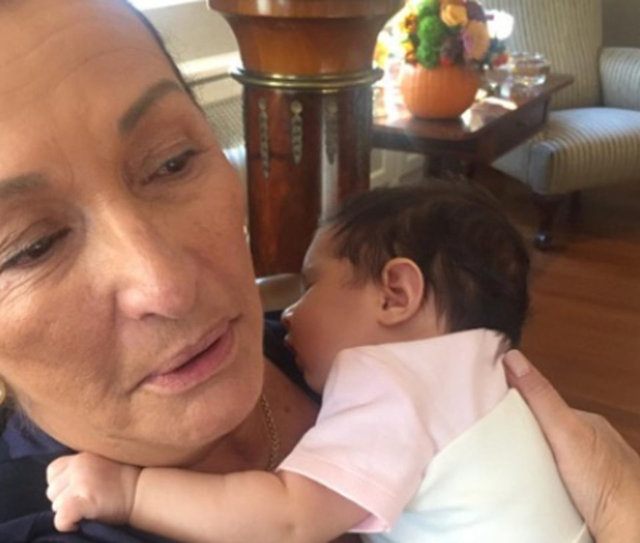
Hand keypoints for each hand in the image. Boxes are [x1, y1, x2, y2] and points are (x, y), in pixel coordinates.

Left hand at [46, 452, 140, 531]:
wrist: (143, 490)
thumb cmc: (125, 480)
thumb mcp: (102, 463)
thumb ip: (82, 467)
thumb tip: (62, 485)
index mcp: (81, 456)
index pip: (52, 471)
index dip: (61, 484)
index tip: (76, 491)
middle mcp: (78, 466)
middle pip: (51, 491)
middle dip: (64, 500)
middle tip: (86, 501)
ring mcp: (81, 482)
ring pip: (55, 506)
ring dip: (68, 511)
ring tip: (89, 508)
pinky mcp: (85, 500)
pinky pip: (61, 517)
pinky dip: (66, 524)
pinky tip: (78, 524)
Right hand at [504, 350, 639, 542]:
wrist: (628, 529)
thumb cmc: (610, 486)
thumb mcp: (567, 432)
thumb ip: (541, 397)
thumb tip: (514, 359)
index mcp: (583, 422)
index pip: (538, 402)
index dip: (511, 401)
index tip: (485, 401)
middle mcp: (584, 444)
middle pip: (537, 430)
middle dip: (515, 434)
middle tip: (490, 438)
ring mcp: (580, 471)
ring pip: (542, 456)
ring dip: (524, 461)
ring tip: (503, 464)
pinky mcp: (576, 496)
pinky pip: (547, 481)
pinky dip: (534, 482)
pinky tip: (524, 486)